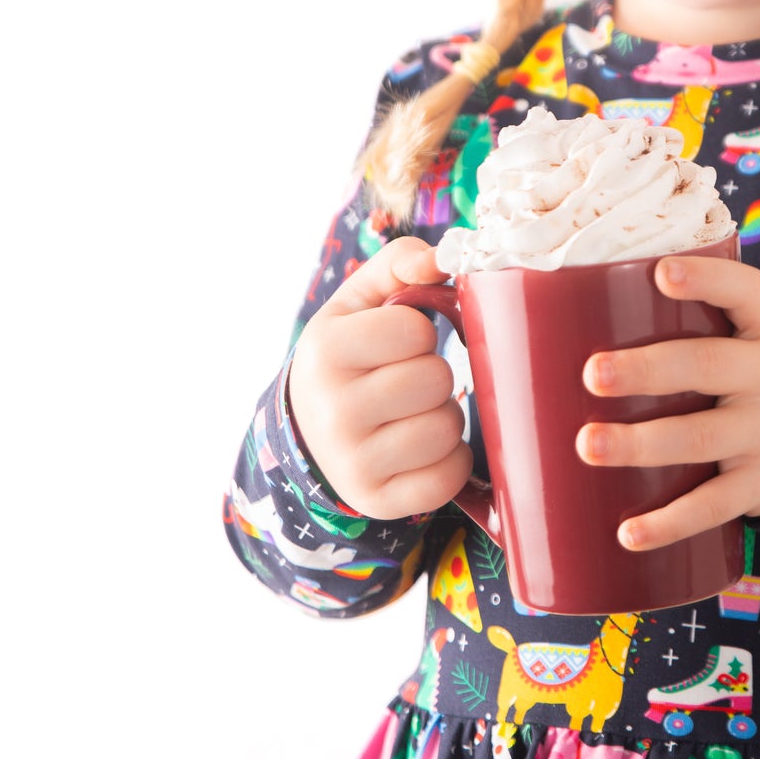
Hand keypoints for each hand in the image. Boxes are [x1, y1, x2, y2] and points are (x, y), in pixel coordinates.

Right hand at [287, 237, 470, 519]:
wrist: (309, 435)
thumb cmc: (349, 360)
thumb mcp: (357, 306)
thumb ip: (398, 264)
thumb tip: (440, 257)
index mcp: (324, 351)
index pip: (414, 330)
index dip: (417, 334)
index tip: (395, 345)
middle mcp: (332, 410)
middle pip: (436, 380)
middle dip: (432, 377)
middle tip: (406, 384)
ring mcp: (354, 463)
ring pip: (447, 428)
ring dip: (443, 418)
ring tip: (411, 416)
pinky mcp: (379, 501)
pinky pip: (449, 475)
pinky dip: (448, 461)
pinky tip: (420, 451)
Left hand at [575, 254, 759, 550]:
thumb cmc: (755, 371)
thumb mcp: (750, 333)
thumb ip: (694, 319)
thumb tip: (571, 309)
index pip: (745, 291)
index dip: (707, 280)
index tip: (662, 273)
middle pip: (708, 366)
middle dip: (647, 370)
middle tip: (592, 374)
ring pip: (700, 438)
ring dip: (641, 444)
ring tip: (587, 446)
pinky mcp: (759, 485)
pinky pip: (712, 506)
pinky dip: (670, 523)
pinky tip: (630, 534)